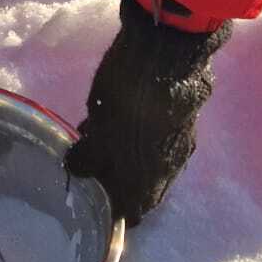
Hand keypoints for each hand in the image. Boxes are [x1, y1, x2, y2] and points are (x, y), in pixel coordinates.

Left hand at [65, 0, 232, 222]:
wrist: (169, 49)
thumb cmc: (128, 97)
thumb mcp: (98, 129)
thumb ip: (87, 157)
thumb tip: (77, 170)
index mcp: (150, 179)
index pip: (134, 212)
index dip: (112, 212)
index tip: (93, 202)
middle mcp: (171, 166)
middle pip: (143, 188)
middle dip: (117, 180)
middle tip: (90, 165)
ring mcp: (182, 138)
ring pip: (150, 160)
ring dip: (126, 156)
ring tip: (96, 137)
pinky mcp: (184, 113)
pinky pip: (157, 136)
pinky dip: (137, 135)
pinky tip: (116, 116)